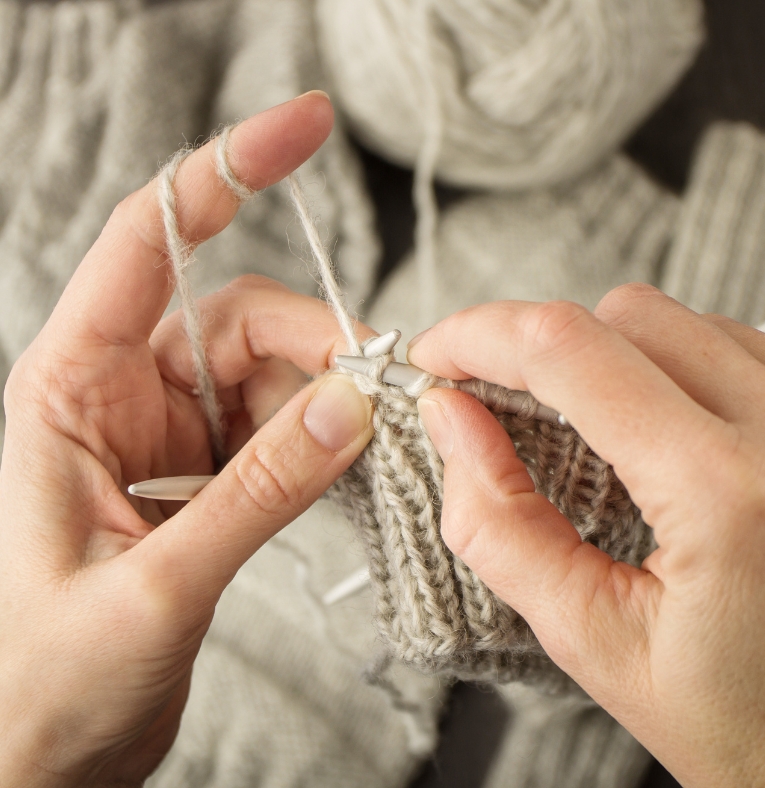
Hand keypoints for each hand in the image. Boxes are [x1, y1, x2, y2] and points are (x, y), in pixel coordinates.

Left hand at [0, 93, 374, 785]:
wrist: (34, 762)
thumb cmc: (41, 683)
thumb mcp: (155, 587)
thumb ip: (257, 492)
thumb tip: (352, 406)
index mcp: (69, 392)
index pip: (149, 242)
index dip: (225, 172)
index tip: (304, 126)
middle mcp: (119, 397)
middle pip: (241, 318)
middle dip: (321, 343)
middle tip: (388, 390)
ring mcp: (166, 436)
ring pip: (271, 376)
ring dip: (331, 400)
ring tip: (378, 443)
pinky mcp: (201, 476)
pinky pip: (280, 430)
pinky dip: (324, 442)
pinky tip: (351, 469)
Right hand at [408, 286, 764, 786]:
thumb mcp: (604, 647)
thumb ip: (502, 525)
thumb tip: (454, 425)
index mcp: (730, 496)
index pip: (569, 350)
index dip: (482, 334)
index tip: (446, 353)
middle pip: (634, 316)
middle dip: (560, 353)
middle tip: (532, 412)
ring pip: (709, 329)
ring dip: (645, 373)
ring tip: (642, 459)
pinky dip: (723, 393)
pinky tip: (722, 464)